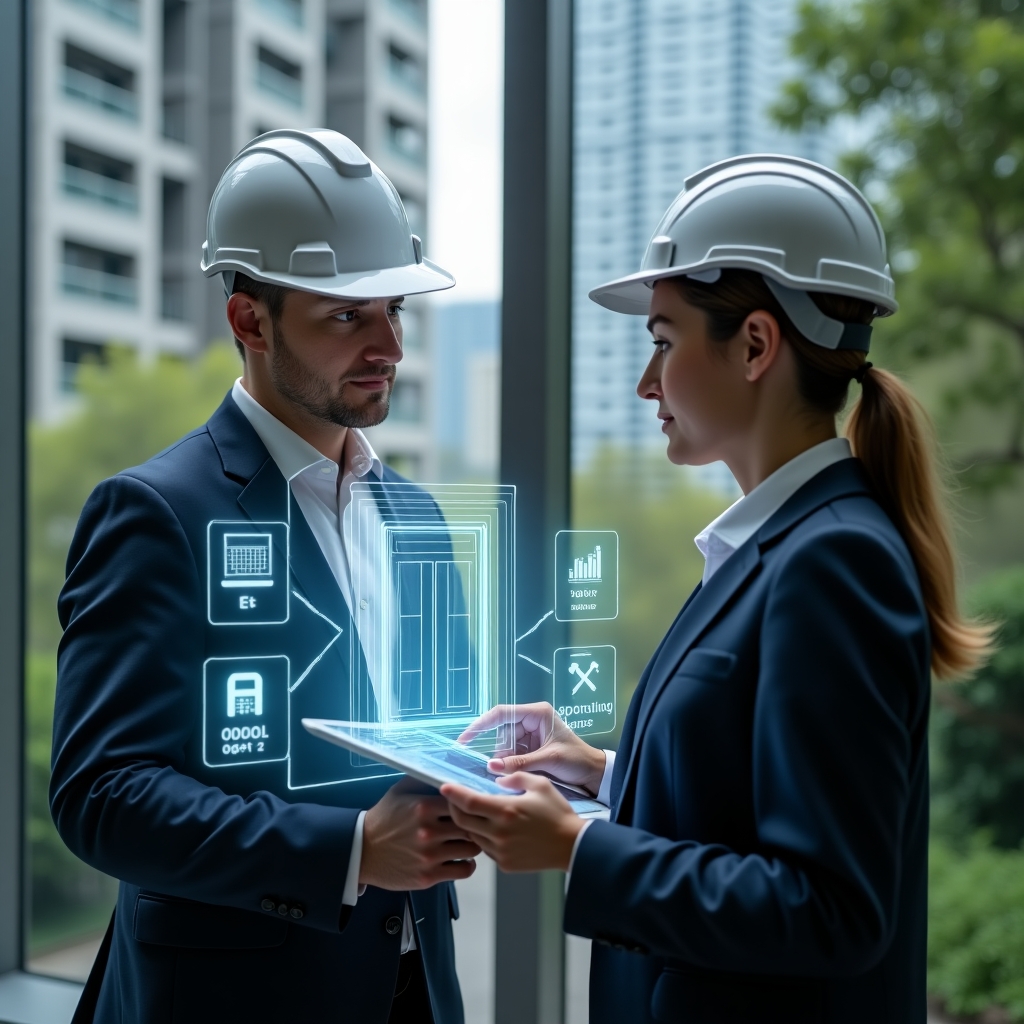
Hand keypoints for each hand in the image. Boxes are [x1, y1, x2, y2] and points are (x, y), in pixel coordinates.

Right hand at [359, 778, 479, 889]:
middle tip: (473, 825)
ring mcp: (429, 856)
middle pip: (471, 826)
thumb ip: (425, 779)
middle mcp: (428, 831)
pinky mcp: (429, 876)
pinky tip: (461, 859)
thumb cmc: (384, 819)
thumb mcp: (400, 791)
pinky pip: (464, 870)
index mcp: (423, 807)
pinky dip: (467, 865)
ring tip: (466, 841)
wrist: (362, 851)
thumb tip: (448, 771)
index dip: (469, 805)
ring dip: (472, 845)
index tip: (470, 807)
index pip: (463, 803)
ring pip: (472, 849)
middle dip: (474, 825)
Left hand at [441, 774, 584, 872]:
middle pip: (462, 821)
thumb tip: (496, 779)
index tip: (443, 786)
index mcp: (506, 811)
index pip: (469, 802)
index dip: (453, 793)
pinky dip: (483, 837)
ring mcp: (501, 851)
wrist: (573, 846)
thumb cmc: (558, 813)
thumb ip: (515, 777)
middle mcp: (499, 833)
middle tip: (454, 799)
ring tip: (474, 813)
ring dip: (468, 824)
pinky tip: (492, 829)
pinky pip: (485, 849)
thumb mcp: (540, 785)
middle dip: (454, 808)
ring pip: (472, 836)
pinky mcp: (505, 864)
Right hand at [458, 702, 606, 794]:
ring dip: (503, 760)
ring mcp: (530, 735)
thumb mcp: (549, 760)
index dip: (481, 724)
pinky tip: (508, 775)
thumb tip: (492, 765)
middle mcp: (531, 721)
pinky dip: (508, 765)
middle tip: (489, 768)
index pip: (502, 713)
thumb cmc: (577, 760)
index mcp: (537, 714)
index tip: (465, 739)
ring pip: (505, 746)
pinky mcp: (531, 749)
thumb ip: (520, 762)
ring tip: (503, 775)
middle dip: (497, 750)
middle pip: (502, 732)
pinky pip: (512, 755)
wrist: (594, 774)